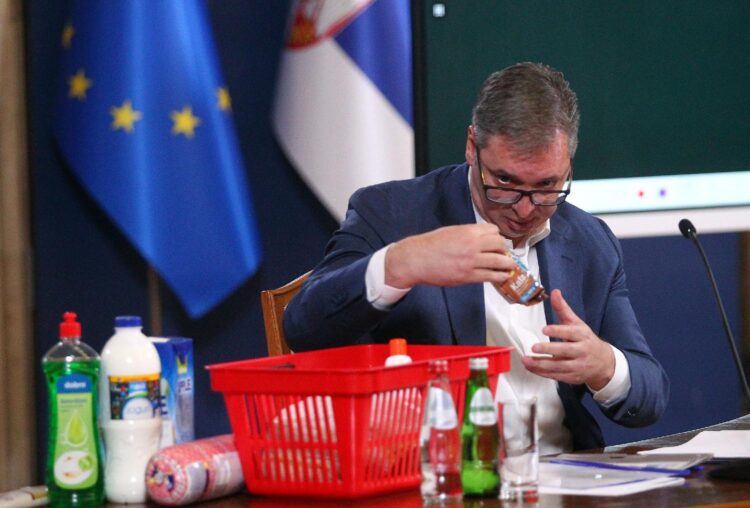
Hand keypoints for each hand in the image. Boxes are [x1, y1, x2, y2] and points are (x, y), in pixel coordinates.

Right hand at [384, 224, 514, 288]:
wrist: (417, 259)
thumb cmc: (430, 245)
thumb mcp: (450, 231)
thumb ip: (467, 234)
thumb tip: (481, 238)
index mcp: (468, 231)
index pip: (493, 230)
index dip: (496, 236)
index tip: (496, 242)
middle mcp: (472, 245)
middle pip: (499, 244)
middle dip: (504, 249)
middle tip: (504, 254)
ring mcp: (471, 261)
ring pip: (499, 261)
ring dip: (507, 264)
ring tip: (510, 266)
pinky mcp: (468, 276)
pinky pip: (490, 276)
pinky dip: (499, 276)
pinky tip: (502, 277)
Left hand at [522, 289, 614, 389]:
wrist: (605, 364)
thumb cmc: (586, 340)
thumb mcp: (577, 324)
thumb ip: (563, 309)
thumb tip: (554, 292)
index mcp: (583, 335)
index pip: (571, 332)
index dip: (558, 331)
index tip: (545, 329)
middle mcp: (582, 351)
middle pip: (565, 350)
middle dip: (549, 349)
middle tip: (534, 347)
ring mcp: (578, 366)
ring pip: (559, 366)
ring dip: (541, 364)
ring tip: (527, 360)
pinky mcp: (573, 377)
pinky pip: (557, 376)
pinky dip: (543, 373)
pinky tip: (531, 367)